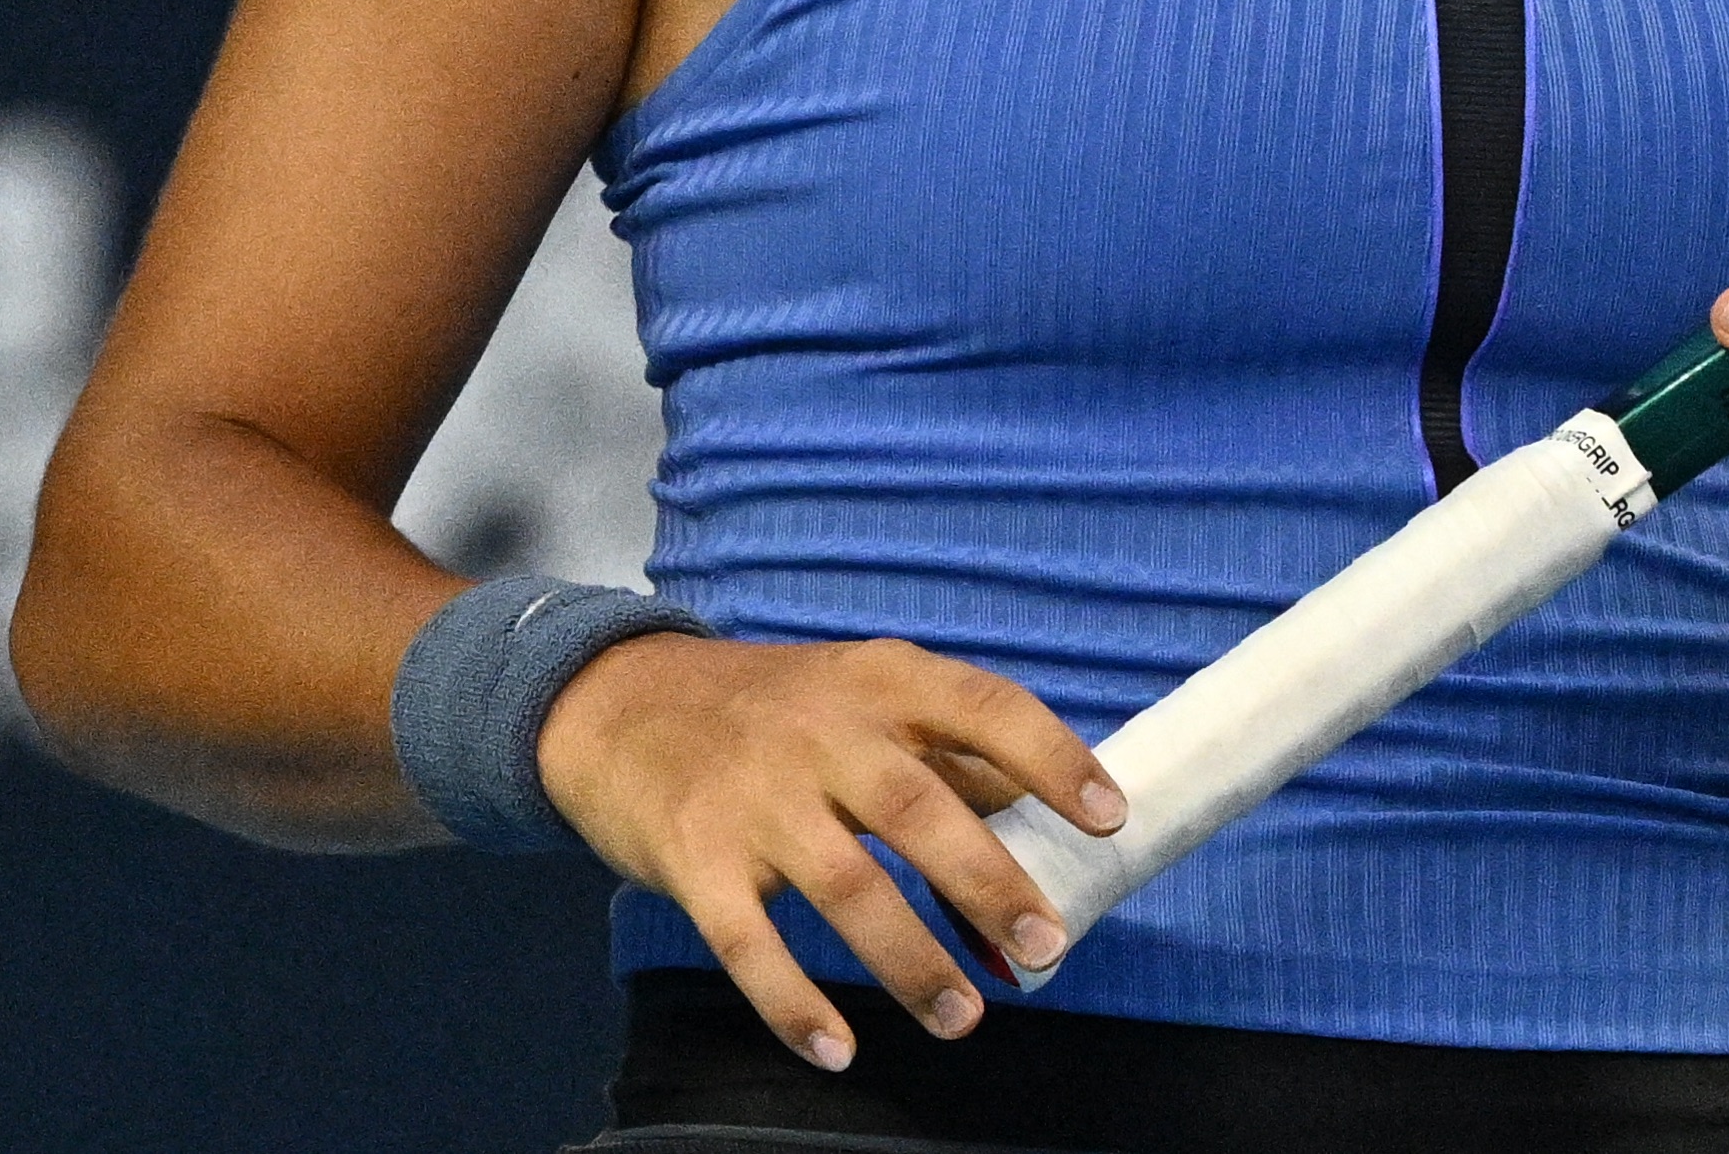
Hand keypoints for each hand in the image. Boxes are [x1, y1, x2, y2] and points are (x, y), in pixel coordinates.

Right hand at [533, 630, 1121, 1072]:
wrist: (618, 702)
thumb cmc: (770, 710)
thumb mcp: (862, 696)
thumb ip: (948, 753)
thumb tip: (1042, 819)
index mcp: (881, 681)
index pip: (985, 708)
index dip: (1053, 760)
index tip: (1109, 818)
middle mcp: (822, 731)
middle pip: (916, 807)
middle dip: (987, 882)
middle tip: (1043, 945)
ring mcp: (754, 796)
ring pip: (844, 885)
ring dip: (909, 959)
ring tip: (963, 1018)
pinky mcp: (695, 857)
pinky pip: (748, 943)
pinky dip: (794, 1001)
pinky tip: (838, 1047)